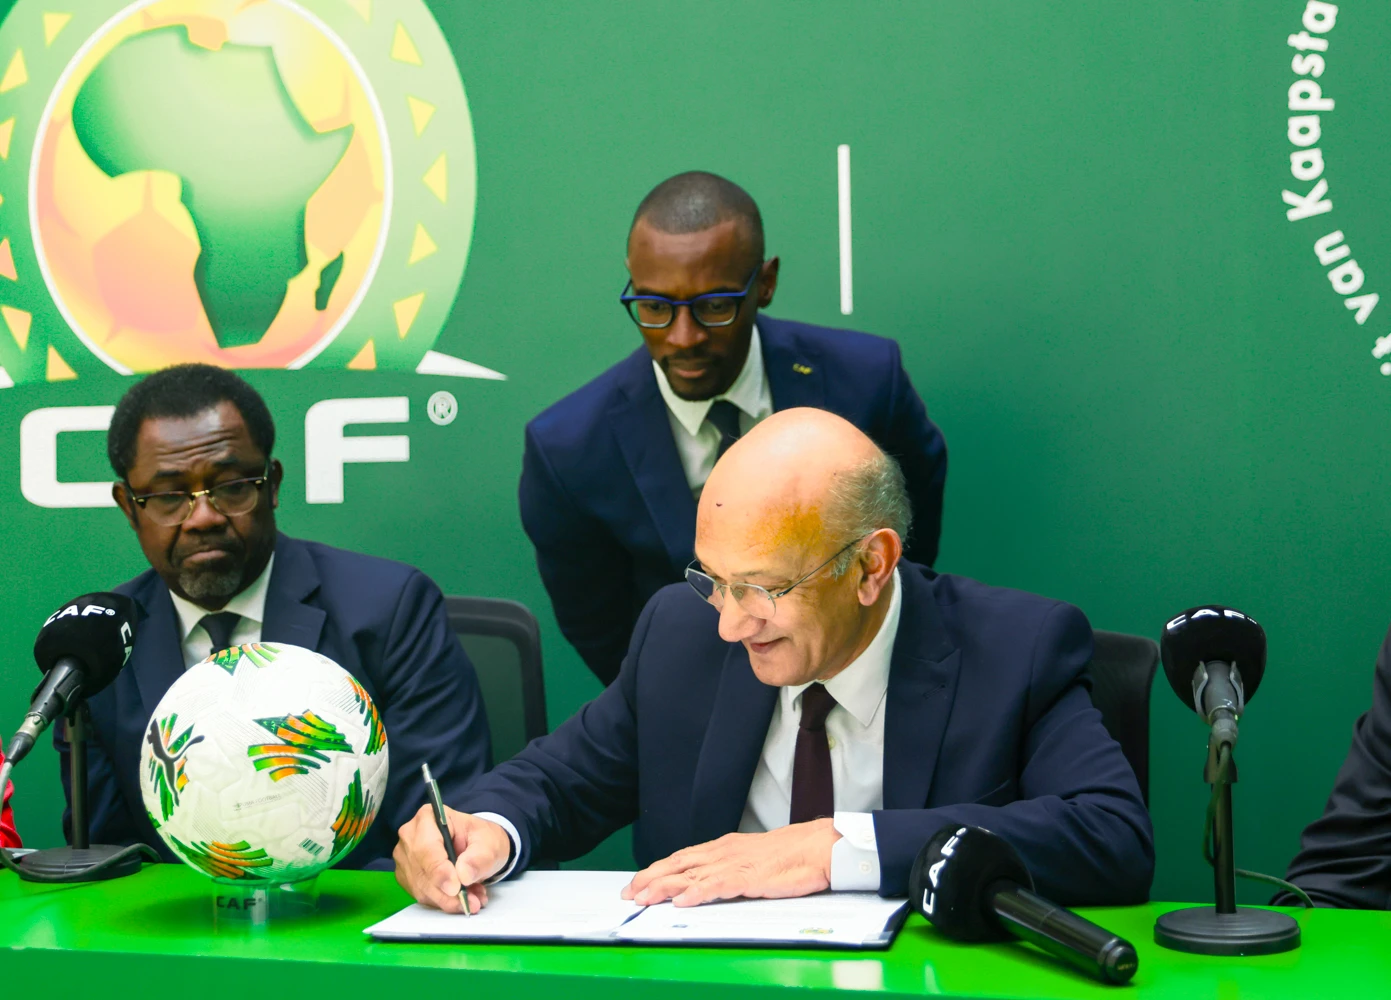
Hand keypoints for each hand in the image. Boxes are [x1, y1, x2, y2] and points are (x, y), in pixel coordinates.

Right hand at [393, 804, 511, 912]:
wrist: (479, 847)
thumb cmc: (481, 839)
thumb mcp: (490, 843)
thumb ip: (479, 858)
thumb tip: (463, 875)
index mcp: (428, 818)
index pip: (426, 848)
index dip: (440, 871)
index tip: (456, 888)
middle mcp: (410, 837)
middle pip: (422, 872)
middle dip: (448, 893)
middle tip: (473, 902)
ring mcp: (406, 858)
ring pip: (422, 889)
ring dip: (449, 900)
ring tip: (474, 899)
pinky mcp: (407, 878)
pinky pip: (422, 897)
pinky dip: (444, 902)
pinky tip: (463, 898)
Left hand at [623, 818, 840, 906]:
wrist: (819, 847)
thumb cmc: (790, 855)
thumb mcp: (751, 859)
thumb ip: (729, 869)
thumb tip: (708, 883)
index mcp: (724, 848)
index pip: (682, 858)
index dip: (657, 870)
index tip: (637, 882)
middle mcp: (724, 852)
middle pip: (679, 865)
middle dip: (650, 878)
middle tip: (628, 893)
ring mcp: (736, 864)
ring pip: (692, 875)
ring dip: (664, 887)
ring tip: (643, 898)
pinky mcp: (750, 877)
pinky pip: (719, 885)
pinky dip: (698, 893)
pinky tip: (683, 901)